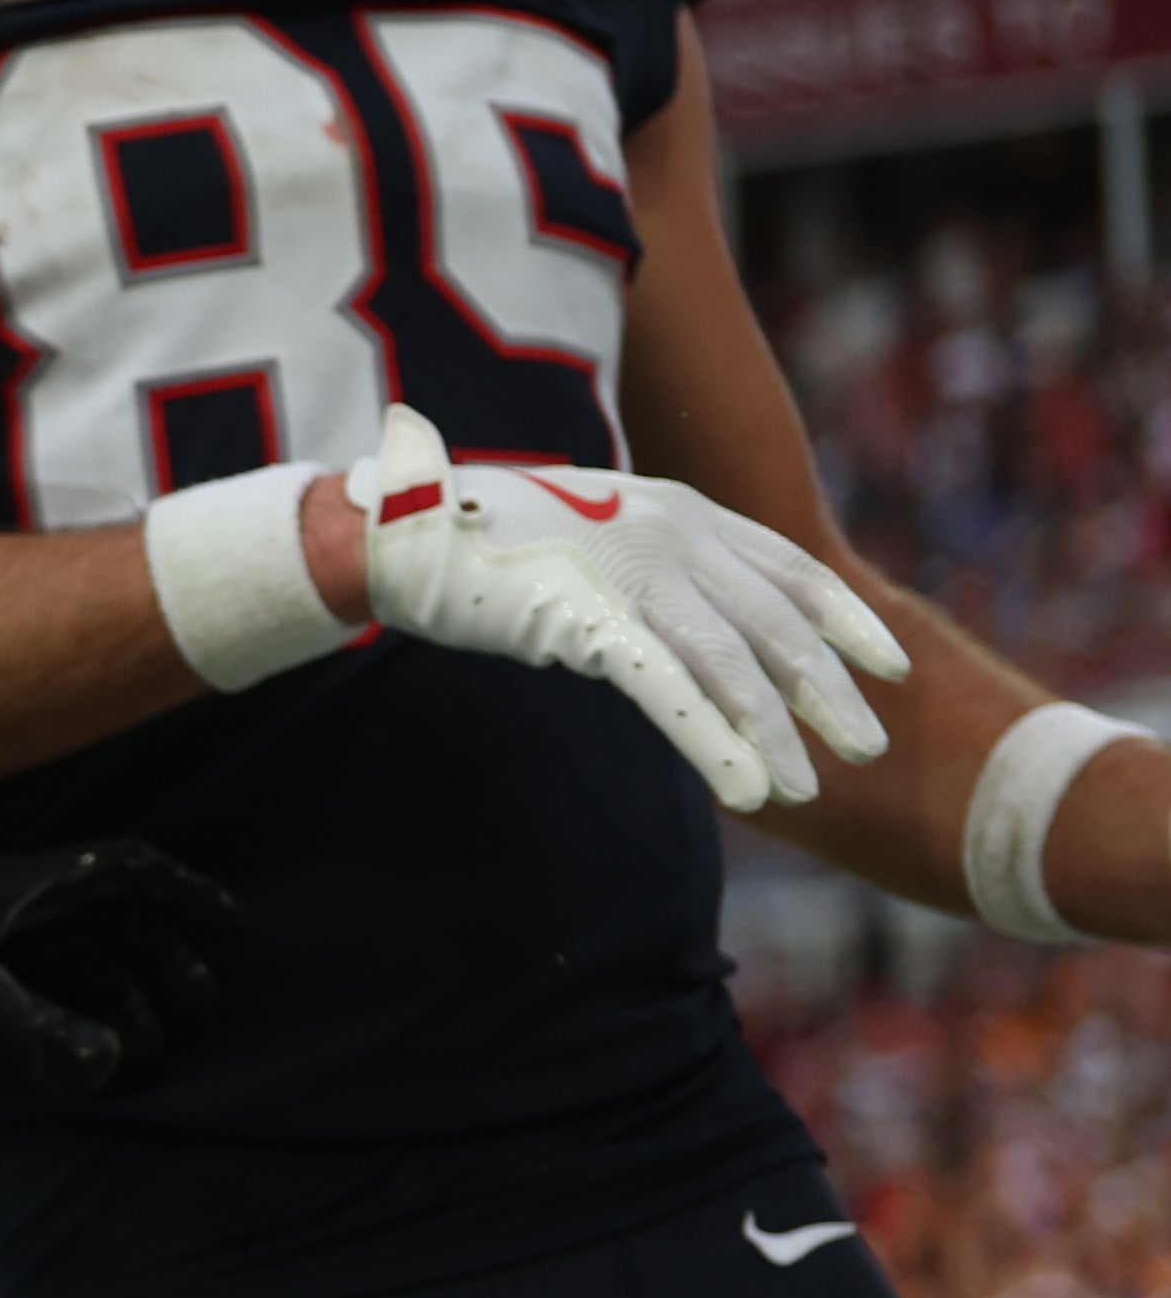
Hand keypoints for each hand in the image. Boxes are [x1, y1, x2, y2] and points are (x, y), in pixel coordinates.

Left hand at [0, 835, 243, 1097]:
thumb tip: (109, 1067)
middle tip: (204, 1011)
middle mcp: (14, 905)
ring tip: (152, 1054)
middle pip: (115, 925)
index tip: (236, 933)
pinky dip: (69, 1022)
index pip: (130, 873)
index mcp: (29, 883)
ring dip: (119, 1000)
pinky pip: (34, 991)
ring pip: (77, 962)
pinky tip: (86, 1064)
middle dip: (164, 965)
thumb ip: (28, 1027)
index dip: (188, 898)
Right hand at [349, 406, 902, 813]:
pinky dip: (716, 744)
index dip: (849, 621)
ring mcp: (635, 574)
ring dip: (780, 733)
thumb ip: (653, 566)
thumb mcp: (596, 531)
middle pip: (779, 625)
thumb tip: (691, 625)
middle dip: (830, 692)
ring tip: (809, 787)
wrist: (405, 526)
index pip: (794, 568)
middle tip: (869, 748)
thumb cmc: (486, 534)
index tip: (892, 668)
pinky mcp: (591, 620)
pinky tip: (748, 788)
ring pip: (735, 667)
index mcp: (684, 508)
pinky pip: (671, 693)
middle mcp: (675, 534)